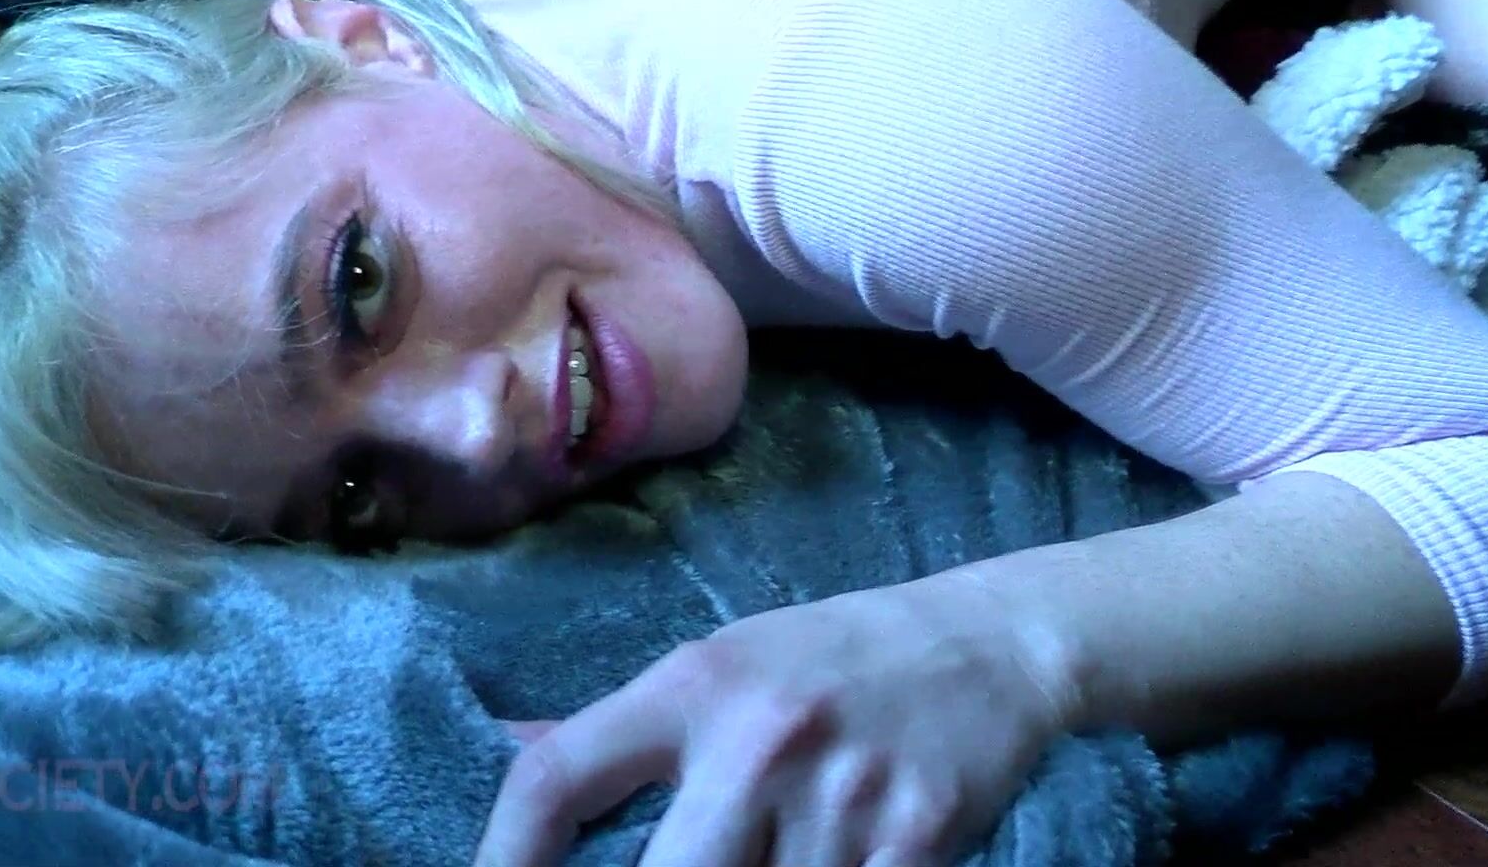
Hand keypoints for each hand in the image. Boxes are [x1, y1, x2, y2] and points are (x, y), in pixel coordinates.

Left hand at [473, 576, 1083, 866]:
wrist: (985, 642)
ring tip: (766, 862)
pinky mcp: (917, 838)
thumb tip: (509, 750)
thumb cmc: (828, 659)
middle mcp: (757, 737)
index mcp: (692, 686)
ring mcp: (839, 793)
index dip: (502, 857)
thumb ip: (621, 725)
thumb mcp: (716, 662)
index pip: (557, 777)